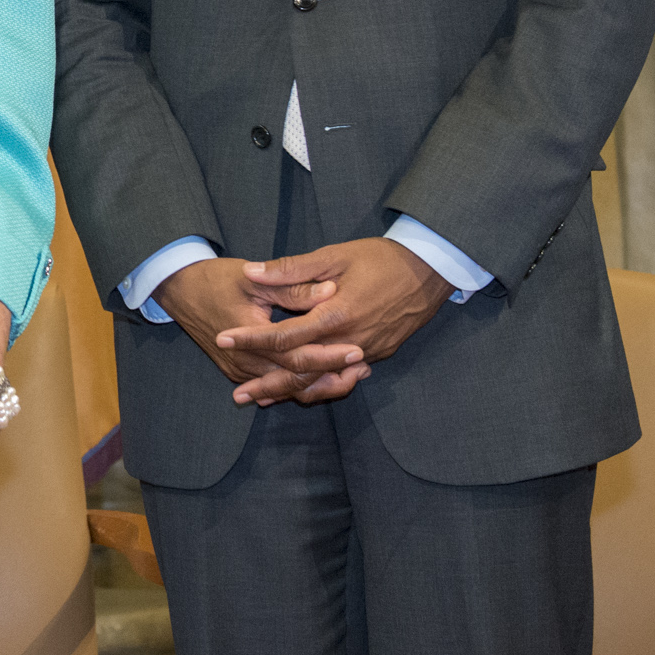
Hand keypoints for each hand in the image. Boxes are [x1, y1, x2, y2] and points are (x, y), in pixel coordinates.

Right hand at [156, 256, 368, 407]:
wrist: (179, 290)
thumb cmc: (217, 279)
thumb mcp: (254, 277)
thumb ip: (293, 286)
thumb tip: (330, 291)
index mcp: (250, 337)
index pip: (296, 357)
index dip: (328, 356)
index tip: (357, 350)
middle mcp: (245, 363)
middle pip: (295, 381)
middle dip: (331, 377)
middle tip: (363, 368)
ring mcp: (240, 371)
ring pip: (287, 389)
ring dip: (319, 385)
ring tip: (352, 374)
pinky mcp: (239, 371)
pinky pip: (274, 385)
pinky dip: (300, 383)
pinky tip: (324, 376)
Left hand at [221, 237, 448, 389]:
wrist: (431, 269)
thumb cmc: (381, 258)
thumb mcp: (334, 256)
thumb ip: (292, 268)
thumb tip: (252, 272)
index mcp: (335, 314)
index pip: (284, 335)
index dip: (251, 340)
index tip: (223, 341)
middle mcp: (350, 340)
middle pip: (301, 371)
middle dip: (267, 385)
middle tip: (237, 396)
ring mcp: (368, 352)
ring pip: (324, 381)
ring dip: (292, 392)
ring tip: (262, 398)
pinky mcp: (380, 354)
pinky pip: (344, 377)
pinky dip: (320, 385)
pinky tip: (302, 388)